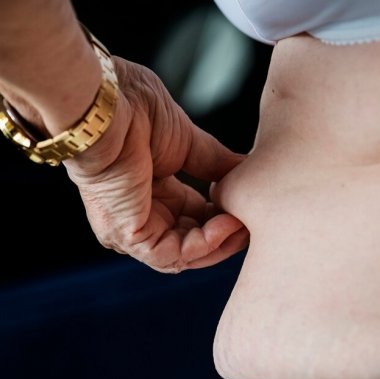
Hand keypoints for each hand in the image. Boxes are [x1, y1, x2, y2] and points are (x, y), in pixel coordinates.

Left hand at [63, 57, 248, 272]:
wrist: (106, 104)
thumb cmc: (133, 110)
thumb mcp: (187, 143)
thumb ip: (216, 163)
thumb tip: (248, 171)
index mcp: (154, 193)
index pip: (197, 220)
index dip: (226, 218)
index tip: (251, 208)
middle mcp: (143, 215)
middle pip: (194, 243)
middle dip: (228, 236)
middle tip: (256, 223)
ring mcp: (134, 229)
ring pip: (186, 255)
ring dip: (221, 243)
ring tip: (245, 223)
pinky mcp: (130, 236)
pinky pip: (173, 255)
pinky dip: (206, 244)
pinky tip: (227, 223)